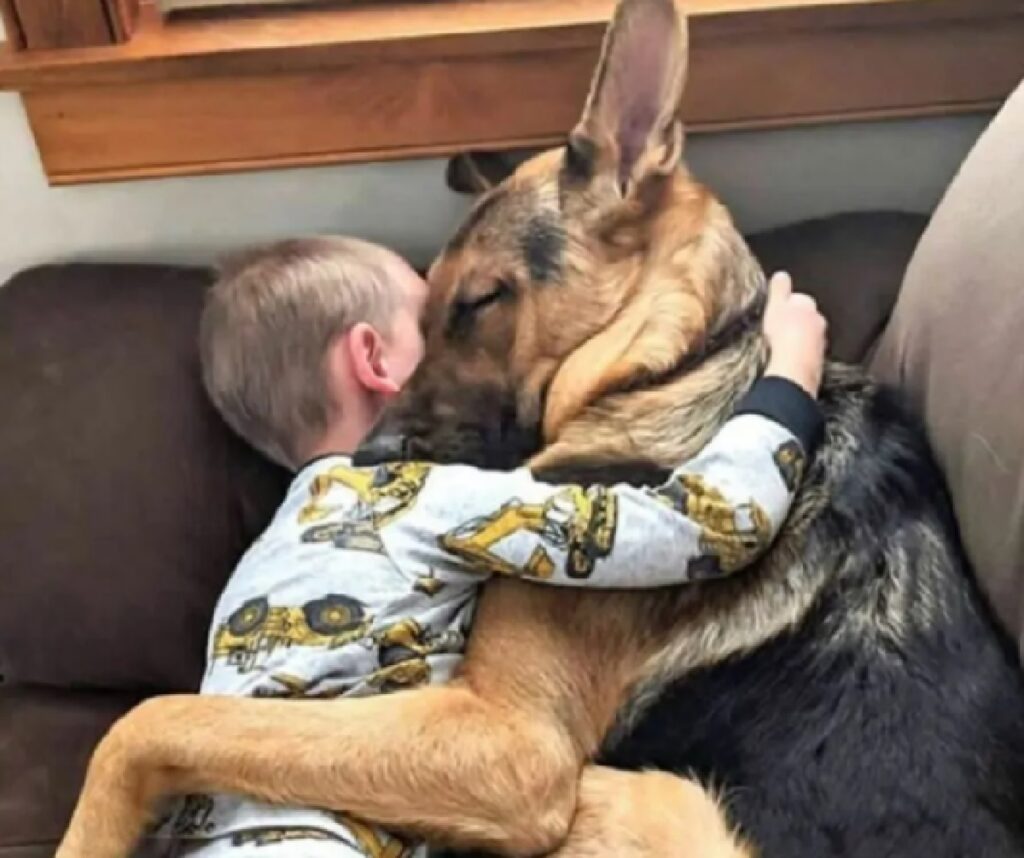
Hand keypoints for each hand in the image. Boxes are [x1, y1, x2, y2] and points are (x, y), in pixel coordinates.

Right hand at [762, 272, 826, 397]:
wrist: (793, 366)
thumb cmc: (785, 334)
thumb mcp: (776, 305)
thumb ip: (780, 289)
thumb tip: (782, 274)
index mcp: (809, 305)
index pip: (799, 299)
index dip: (786, 304)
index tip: (776, 309)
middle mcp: (819, 322)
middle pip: (806, 318)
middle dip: (795, 321)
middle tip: (778, 328)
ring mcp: (820, 342)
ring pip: (808, 336)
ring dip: (798, 338)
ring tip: (781, 345)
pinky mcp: (817, 360)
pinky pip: (807, 353)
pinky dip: (799, 354)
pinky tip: (788, 359)